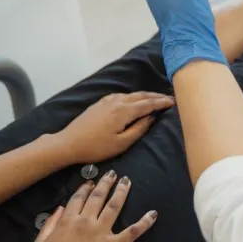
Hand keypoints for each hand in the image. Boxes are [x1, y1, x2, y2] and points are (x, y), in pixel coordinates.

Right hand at [32, 171, 156, 241]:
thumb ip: (49, 224)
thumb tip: (59, 209)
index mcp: (67, 222)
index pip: (78, 198)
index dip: (85, 188)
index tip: (91, 181)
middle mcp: (85, 223)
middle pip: (98, 197)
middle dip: (106, 183)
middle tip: (113, 174)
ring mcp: (100, 233)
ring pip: (114, 206)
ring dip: (122, 192)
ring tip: (127, 182)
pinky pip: (132, 233)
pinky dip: (144, 223)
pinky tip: (153, 214)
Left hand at [55, 92, 173, 164]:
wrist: (69, 143)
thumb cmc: (96, 147)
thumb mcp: (121, 144)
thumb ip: (139, 129)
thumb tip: (151, 118)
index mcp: (124, 111)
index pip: (148, 104)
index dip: (161, 103)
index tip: (173, 102)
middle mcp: (117, 101)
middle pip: (141, 96)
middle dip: (155, 96)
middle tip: (168, 98)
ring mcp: (107, 100)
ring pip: (131, 94)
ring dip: (145, 95)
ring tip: (155, 98)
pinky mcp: (100, 103)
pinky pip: (122, 95)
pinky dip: (133, 96)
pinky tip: (134, 99)